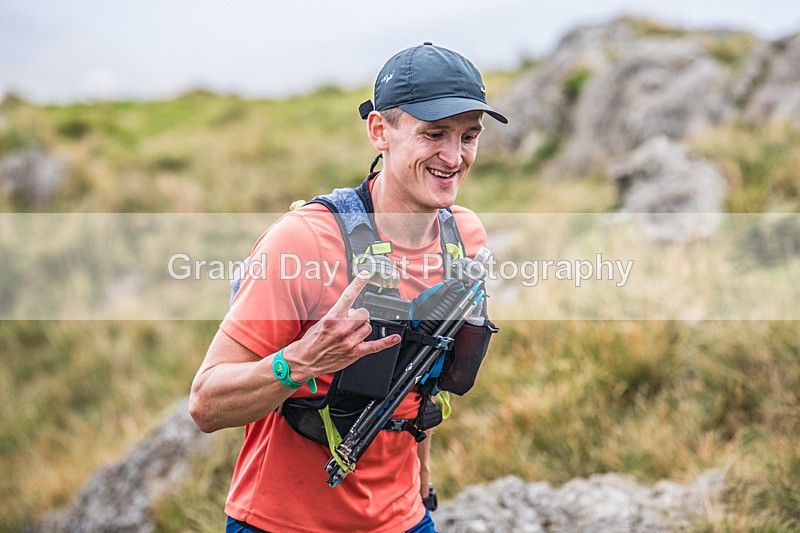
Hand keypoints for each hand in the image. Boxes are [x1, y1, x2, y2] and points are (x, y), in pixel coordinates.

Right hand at [282, 271, 401, 381]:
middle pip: (364, 314)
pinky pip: (375, 346)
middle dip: (360, 316)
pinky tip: (394, 338)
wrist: (304, 360)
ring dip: (363, 329)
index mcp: (332, 318)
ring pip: (368, 328)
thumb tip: (354, 311)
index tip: (365, 275)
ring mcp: (349, 342)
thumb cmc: (312, 341)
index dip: (357, 284)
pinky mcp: (354, 353)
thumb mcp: (322, 321)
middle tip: (352, 322)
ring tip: (353, 333)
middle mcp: (341, 329)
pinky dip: (387, 342)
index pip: (347, 297)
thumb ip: (339, 314)